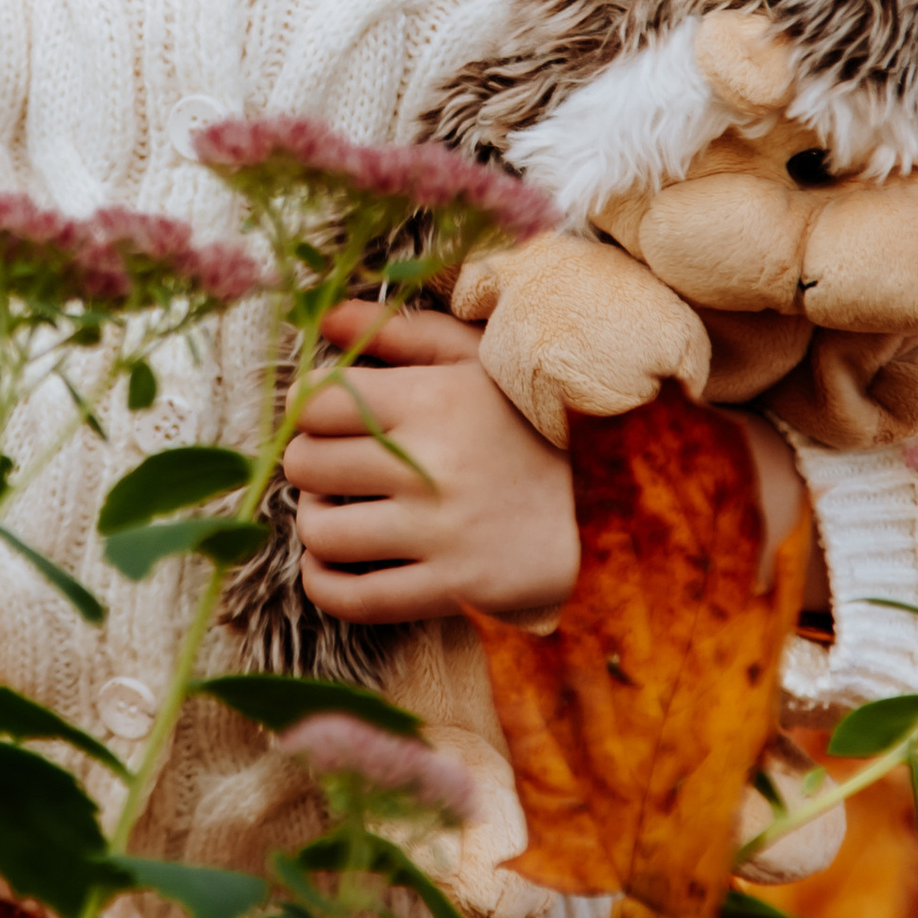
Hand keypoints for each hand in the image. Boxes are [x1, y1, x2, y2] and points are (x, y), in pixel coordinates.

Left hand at [281, 299, 581, 625]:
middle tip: (330, 465)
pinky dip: (323, 583)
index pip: (318, 401)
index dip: (306, 409)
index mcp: (435, 400)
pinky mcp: (452, 589)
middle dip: (306, 462)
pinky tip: (331, 565)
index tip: (324, 417)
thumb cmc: (530, 425)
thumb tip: (322, 320)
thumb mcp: (477, 362)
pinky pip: (352, 597)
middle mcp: (432, 466)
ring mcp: (441, 533)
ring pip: (321, 531)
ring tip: (337, 510)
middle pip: (308, 463)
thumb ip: (399, 334)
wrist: (610, 506)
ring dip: (313, 520)